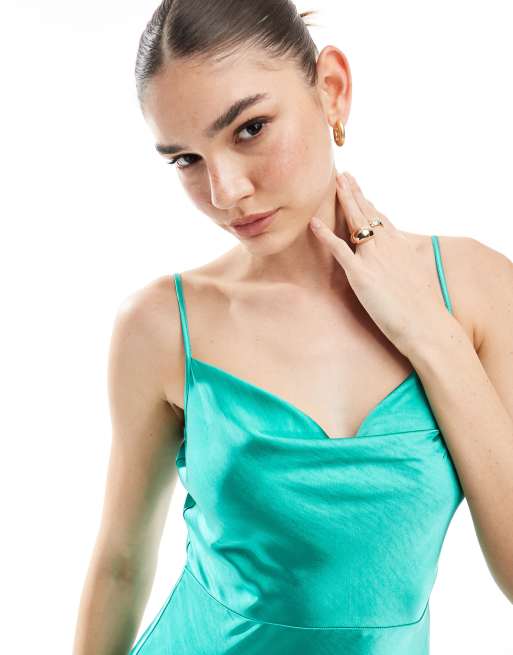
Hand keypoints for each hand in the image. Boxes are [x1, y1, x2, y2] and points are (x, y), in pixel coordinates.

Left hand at [309, 171, 451, 355]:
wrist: (427, 325)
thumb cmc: (425, 310)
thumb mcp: (419, 280)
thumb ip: (409, 268)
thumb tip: (406, 269)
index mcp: (402, 247)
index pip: (383, 219)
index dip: (370, 204)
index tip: (362, 191)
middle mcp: (388, 246)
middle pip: (368, 213)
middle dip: (354, 192)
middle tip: (344, 175)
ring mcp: (374, 258)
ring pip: (356, 221)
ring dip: (343, 200)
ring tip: (334, 183)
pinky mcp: (361, 275)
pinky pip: (339, 249)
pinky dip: (325, 234)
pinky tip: (313, 222)